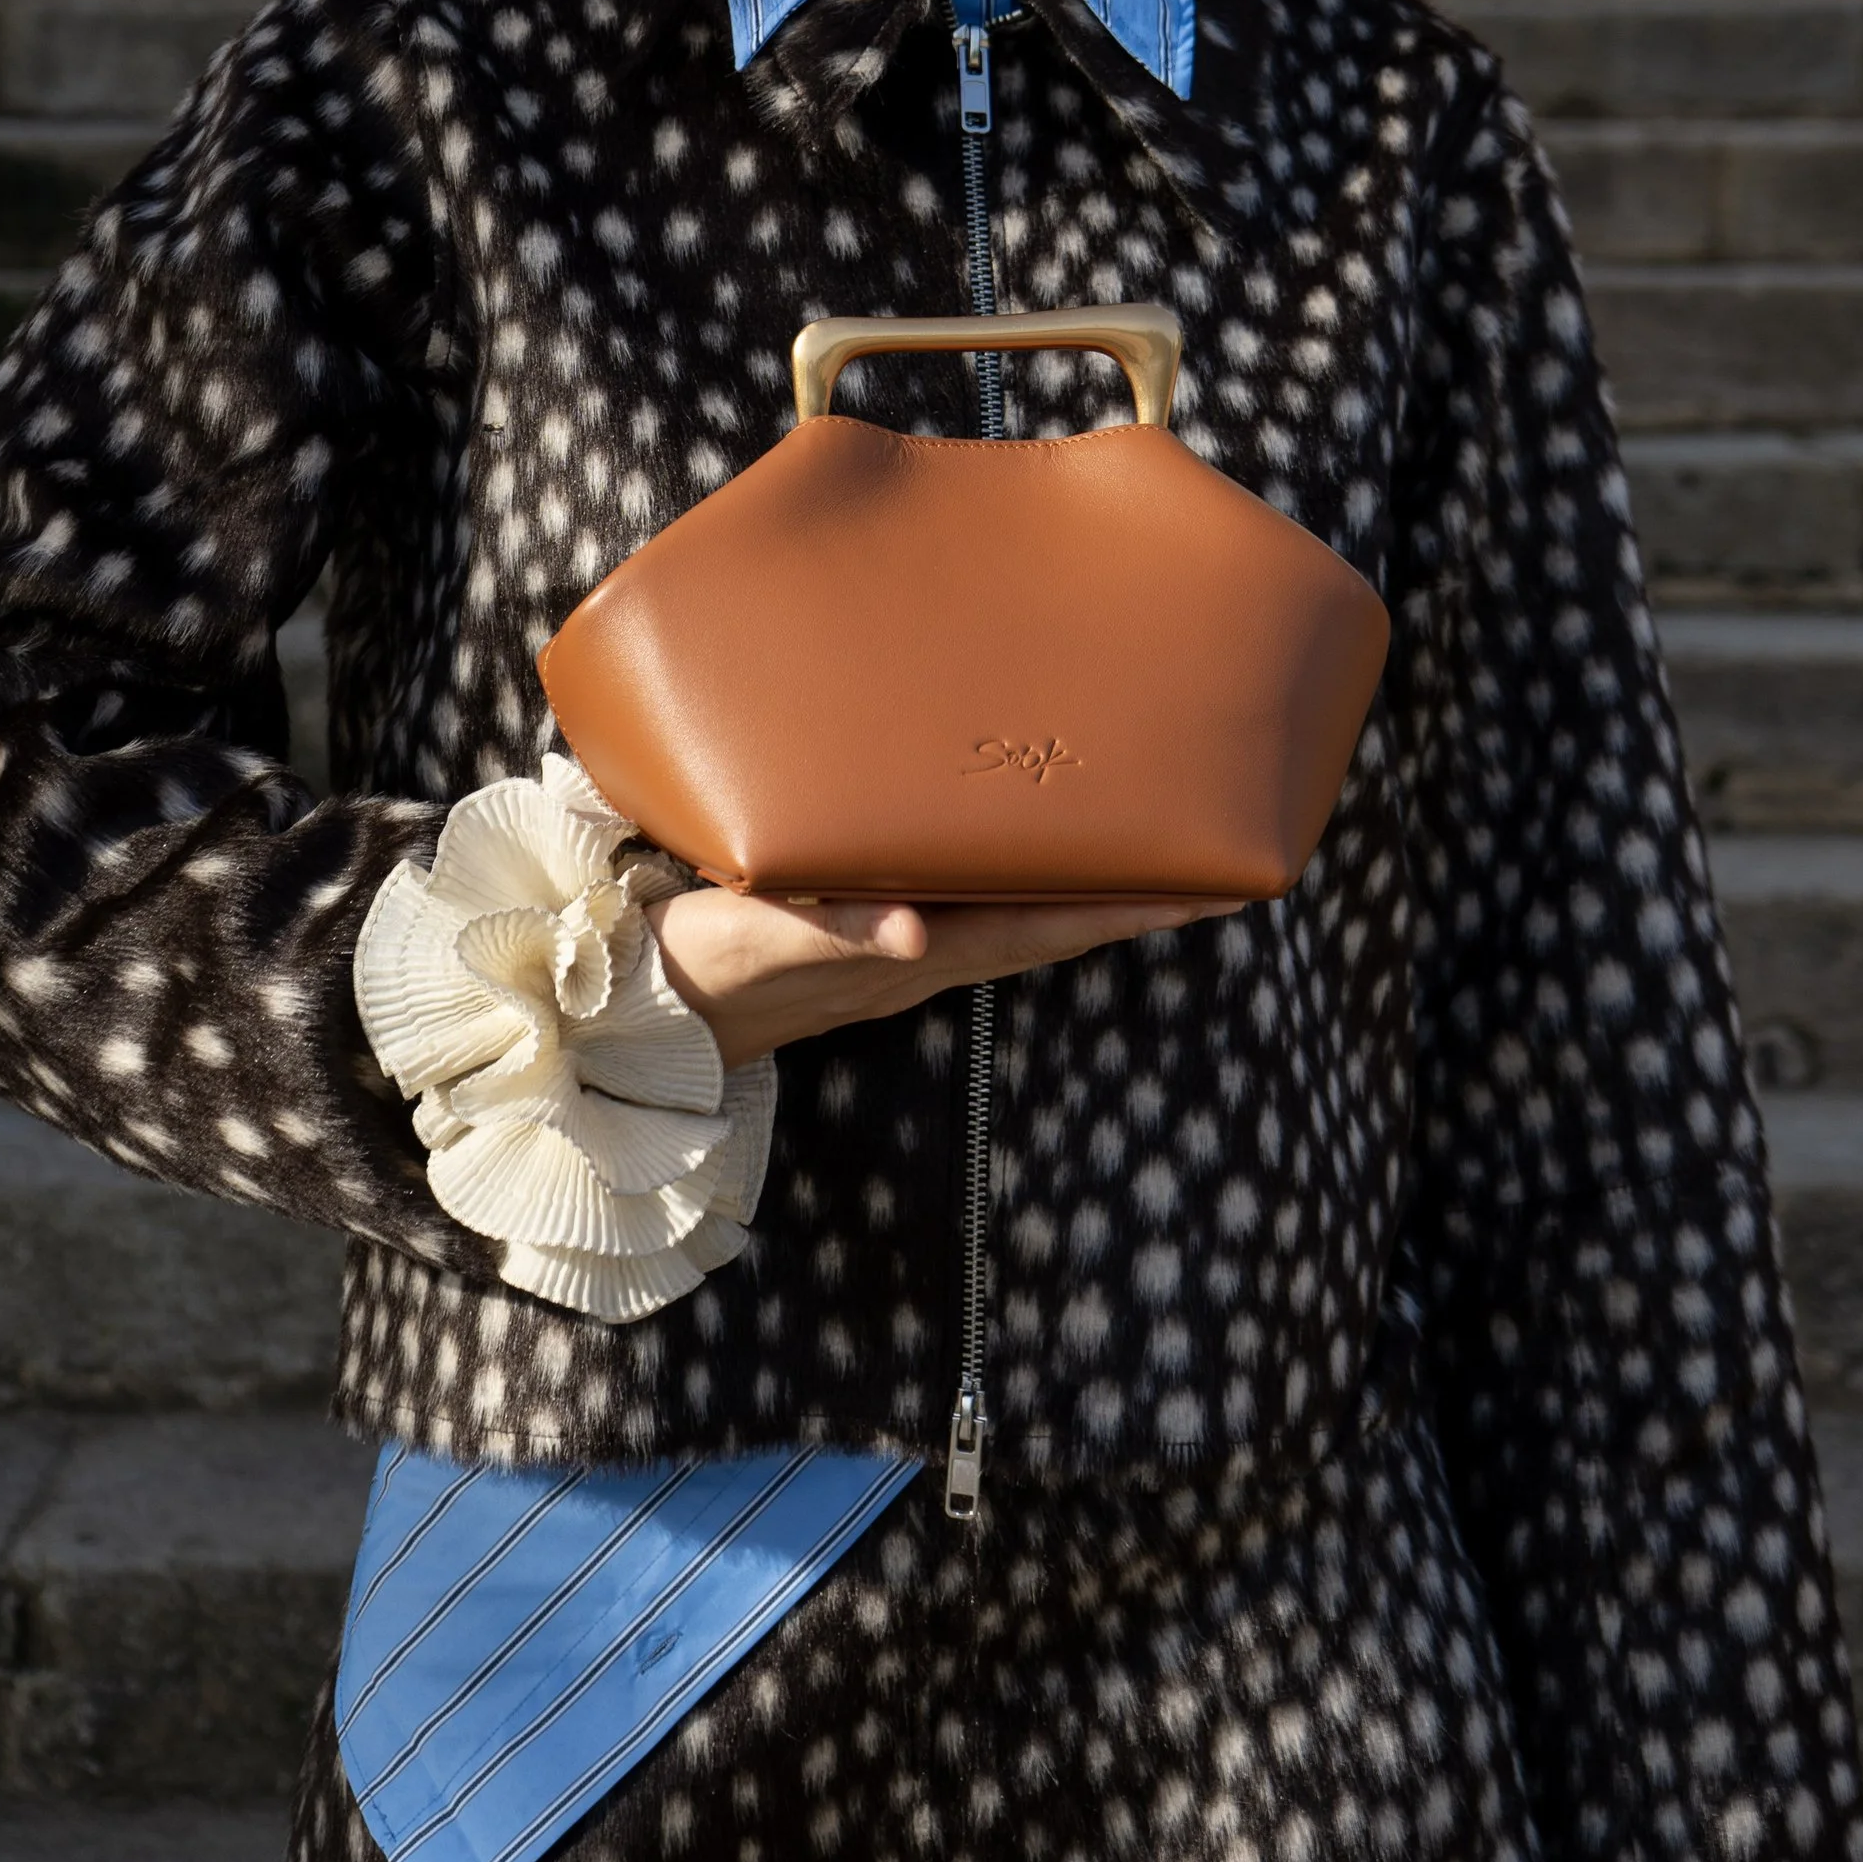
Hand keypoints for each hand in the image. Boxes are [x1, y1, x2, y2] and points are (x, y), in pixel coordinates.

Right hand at [652, 885, 1240, 1067]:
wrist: (643, 1013)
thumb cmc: (700, 971)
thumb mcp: (762, 942)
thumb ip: (834, 930)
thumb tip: (913, 933)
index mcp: (919, 950)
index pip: (1049, 925)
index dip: (1132, 907)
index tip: (1216, 888)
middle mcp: (928, 951)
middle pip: (1056, 922)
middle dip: (1138, 894)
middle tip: (1219, 856)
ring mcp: (902, 946)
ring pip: (1020, 913)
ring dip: (1086, 887)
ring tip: (1151, 847)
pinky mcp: (869, 930)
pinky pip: (970, 901)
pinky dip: (1016, 879)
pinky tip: (1023, 849)